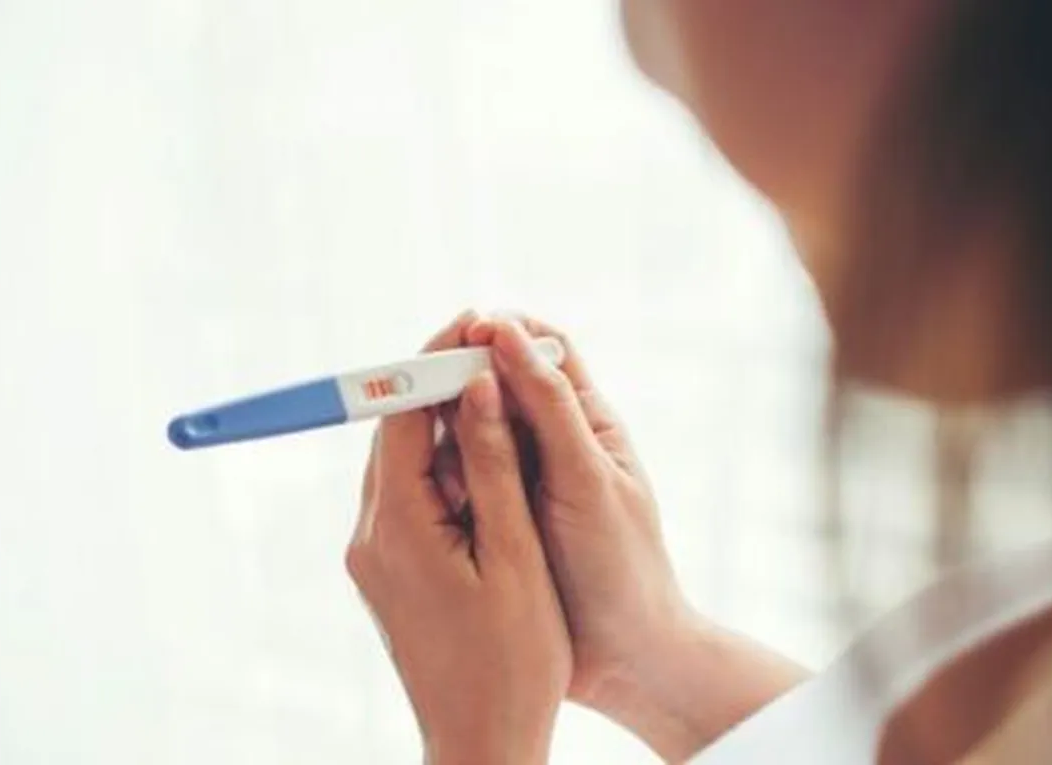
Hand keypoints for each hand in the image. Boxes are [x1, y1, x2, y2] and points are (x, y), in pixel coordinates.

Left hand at [346, 313, 571, 764]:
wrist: (481, 743)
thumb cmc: (512, 663)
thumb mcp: (515, 556)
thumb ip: (495, 466)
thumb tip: (478, 387)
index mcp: (399, 529)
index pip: (398, 415)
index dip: (432, 361)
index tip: (471, 324)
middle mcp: (371, 537)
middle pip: (393, 434)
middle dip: (437, 387)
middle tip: (487, 346)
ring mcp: (373, 558)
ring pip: (401, 466)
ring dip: (442, 430)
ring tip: (497, 397)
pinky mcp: (387, 574)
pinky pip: (408, 500)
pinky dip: (442, 473)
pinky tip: (486, 467)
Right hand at [459, 316, 689, 699]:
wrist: (624, 660)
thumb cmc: (619, 565)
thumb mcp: (586, 479)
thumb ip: (548, 407)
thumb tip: (506, 332)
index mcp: (585, 420)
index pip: (540, 348)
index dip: (500, 331)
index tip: (462, 332)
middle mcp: (550, 442)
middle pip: (493, 384)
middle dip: (459, 383)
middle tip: (427, 398)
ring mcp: (519, 480)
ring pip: (466, 431)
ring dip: (446, 435)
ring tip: (441, 466)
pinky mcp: (493, 518)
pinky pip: (454, 480)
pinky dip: (438, 478)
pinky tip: (428, 498)